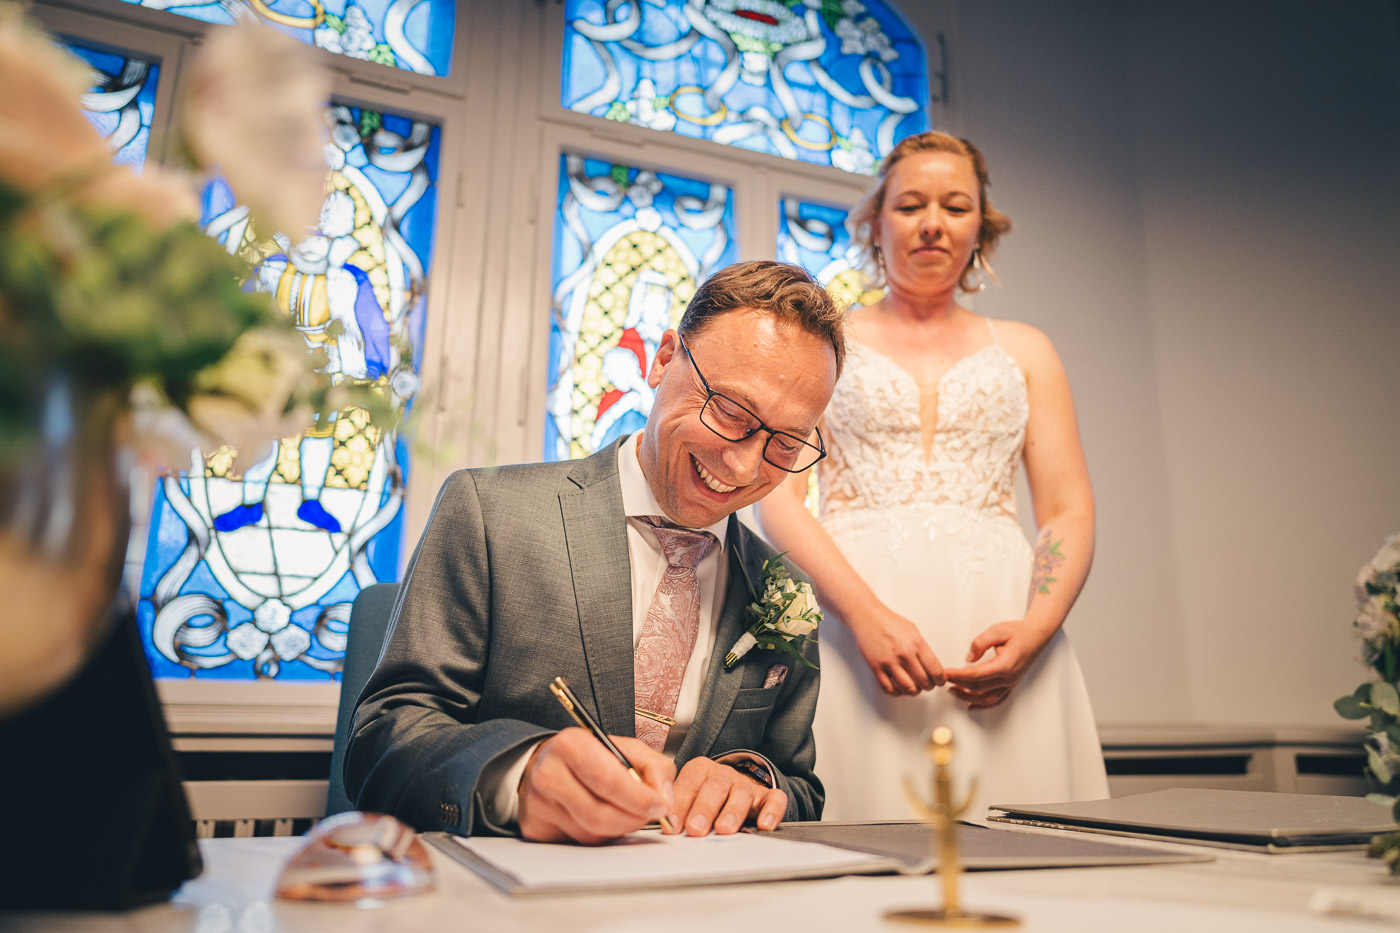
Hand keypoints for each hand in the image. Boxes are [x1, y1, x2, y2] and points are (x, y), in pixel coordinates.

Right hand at [517, 728, 674, 843]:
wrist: (547, 764)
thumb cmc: (590, 756)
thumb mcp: (625, 747)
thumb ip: (654, 766)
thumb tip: (663, 798)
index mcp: (571, 744)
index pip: (608, 779)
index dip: (639, 797)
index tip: (660, 805)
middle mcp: (549, 773)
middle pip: (600, 813)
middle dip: (633, 818)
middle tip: (649, 815)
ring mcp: (539, 803)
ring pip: (591, 832)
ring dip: (618, 828)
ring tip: (625, 812)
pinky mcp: (536, 828)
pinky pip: (579, 842)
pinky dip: (599, 835)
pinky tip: (602, 818)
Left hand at [667, 756, 786, 835]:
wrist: (732, 791)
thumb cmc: (704, 799)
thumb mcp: (687, 799)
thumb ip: (677, 810)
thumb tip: (665, 829)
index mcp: (699, 770)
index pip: (688, 783)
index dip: (680, 804)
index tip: (673, 825)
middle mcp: (723, 775)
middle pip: (714, 787)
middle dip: (704, 809)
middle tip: (696, 829)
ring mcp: (745, 784)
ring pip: (742, 792)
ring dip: (732, 811)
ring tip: (724, 829)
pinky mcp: (766, 796)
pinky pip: (774, 799)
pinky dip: (771, 811)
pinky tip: (765, 824)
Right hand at [847, 604, 944, 695]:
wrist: (866, 616)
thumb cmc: (888, 621)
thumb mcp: (913, 631)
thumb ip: (922, 648)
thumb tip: (931, 664)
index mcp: (916, 644)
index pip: (935, 670)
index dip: (940, 679)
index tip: (939, 680)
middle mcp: (904, 654)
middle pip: (924, 682)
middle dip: (928, 686)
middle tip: (928, 684)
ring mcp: (889, 662)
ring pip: (908, 688)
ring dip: (914, 691)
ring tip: (915, 688)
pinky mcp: (876, 667)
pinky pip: (889, 688)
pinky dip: (897, 692)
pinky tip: (899, 688)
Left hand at [941, 619, 1053, 709]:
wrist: (1037, 635)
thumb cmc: (1019, 632)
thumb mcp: (997, 630)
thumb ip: (980, 643)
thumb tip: (968, 658)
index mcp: (1005, 665)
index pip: (976, 675)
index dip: (958, 675)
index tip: (946, 673)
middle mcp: (1009, 678)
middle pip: (979, 688)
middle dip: (959, 685)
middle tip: (944, 679)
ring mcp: (1011, 683)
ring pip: (987, 698)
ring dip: (968, 698)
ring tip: (953, 692)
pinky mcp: (1011, 684)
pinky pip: (996, 700)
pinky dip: (983, 705)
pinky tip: (972, 705)